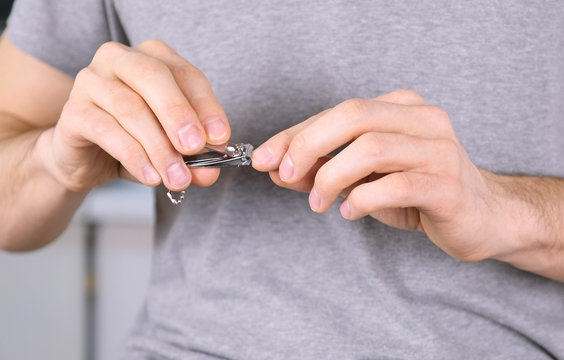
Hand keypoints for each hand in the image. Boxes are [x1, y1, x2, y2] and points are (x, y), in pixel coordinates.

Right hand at [37, 40, 229, 191]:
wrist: (86, 159)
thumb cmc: (134, 141)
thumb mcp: (171, 147)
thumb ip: (193, 157)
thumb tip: (210, 172)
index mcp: (153, 57)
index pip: (186, 75)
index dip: (206, 106)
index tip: (220, 137)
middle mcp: (119, 59)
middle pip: (153, 77)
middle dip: (178, 114)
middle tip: (195, 148)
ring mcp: (91, 82)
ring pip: (130, 108)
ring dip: (159, 147)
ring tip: (177, 177)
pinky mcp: (73, 112)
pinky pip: (106, 130)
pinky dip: (133, 155)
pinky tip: (150, 176)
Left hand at [252, 89, 510, 261]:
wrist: (481, 217)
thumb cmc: (417, 192)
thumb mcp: (363, 177)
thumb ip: (321, 168)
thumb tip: (275, 169)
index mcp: (400, 107)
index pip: (337, 112)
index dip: (294, 134)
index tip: (262, 159)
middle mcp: (422, 119)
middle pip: (353, 116)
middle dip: (307, 145)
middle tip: (283, 176)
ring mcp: (438, 149)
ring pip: (371, 148)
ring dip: (331, 177)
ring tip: (319, 203)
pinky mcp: (447, 184)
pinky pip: (394, 185)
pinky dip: (361, 199)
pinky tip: (350, 211)